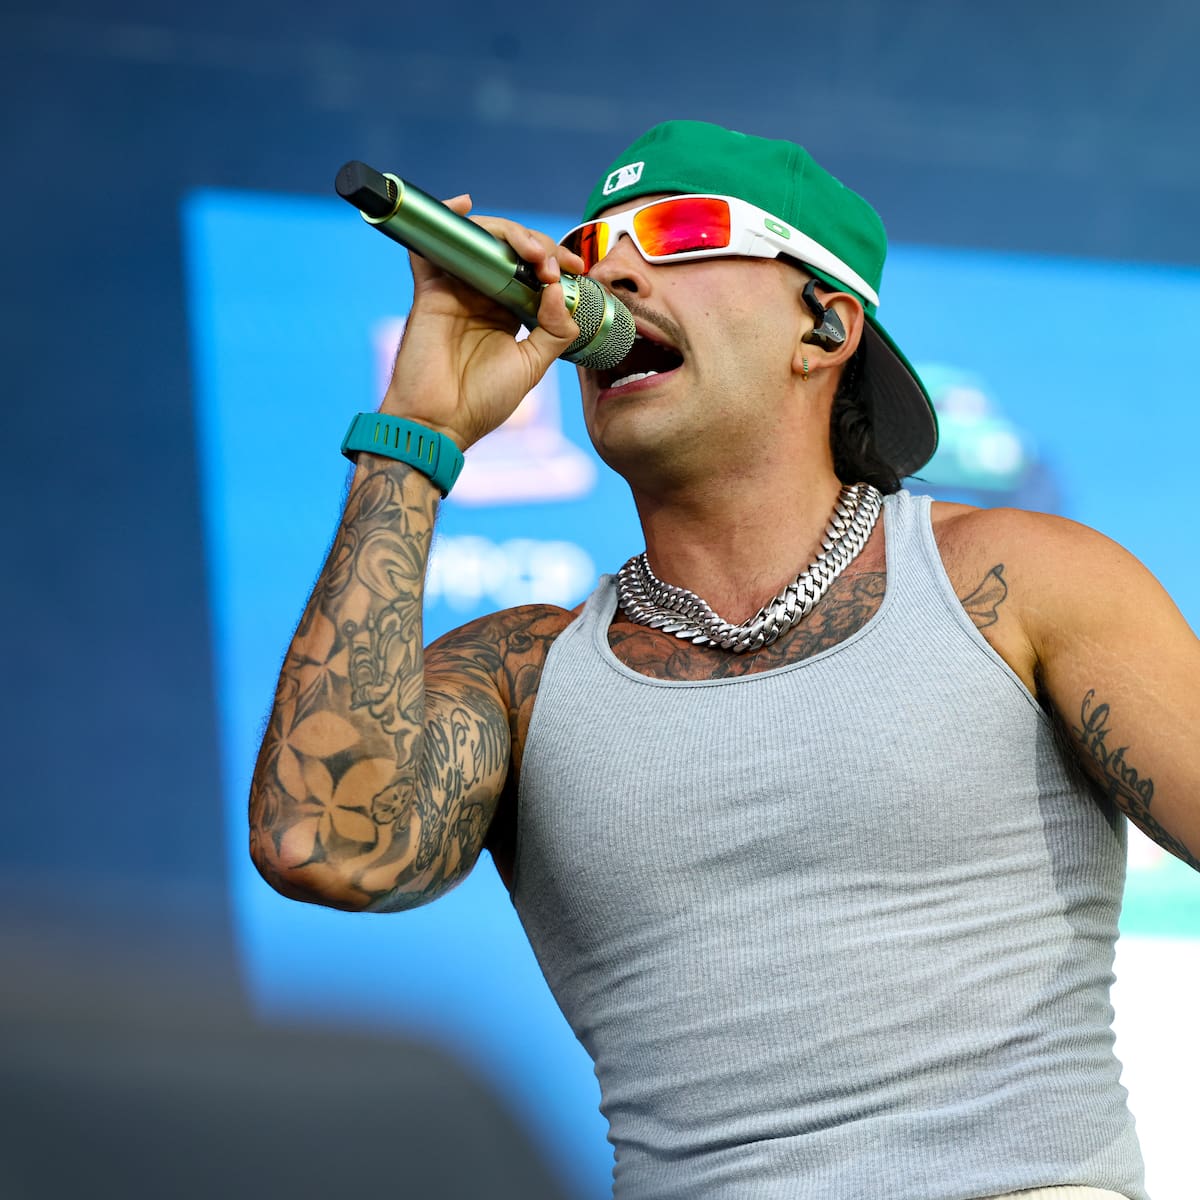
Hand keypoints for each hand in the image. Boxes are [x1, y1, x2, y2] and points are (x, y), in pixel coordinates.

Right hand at [380, 196, 587, 448]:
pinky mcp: (431, 291)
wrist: (440, 423)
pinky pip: (431, 246)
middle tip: (553, 265)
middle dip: (538, 246)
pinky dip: (444, 220)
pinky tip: (463, 205)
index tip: (577, 272)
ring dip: (508, 234)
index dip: (556, 262)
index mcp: (508, 312)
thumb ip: (554, 330)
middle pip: (510, 249)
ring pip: (480, 241)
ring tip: (531, 252)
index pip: (534, 271)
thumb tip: (559, 290)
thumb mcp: (532, 366)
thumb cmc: (482, 402)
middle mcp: (482, 295)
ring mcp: (456, 290)